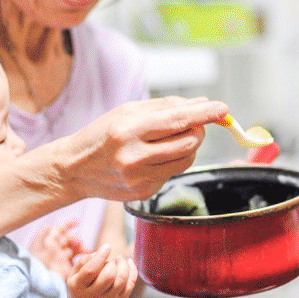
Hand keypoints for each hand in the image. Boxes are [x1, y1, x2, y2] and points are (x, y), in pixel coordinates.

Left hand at [29, 221, 85, 278]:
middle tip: (79, 243)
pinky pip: (77, 260)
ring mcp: (62, 259)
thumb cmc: (35, 263)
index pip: (60, 231)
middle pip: (69, 240)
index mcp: (48, 243)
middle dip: (75, 239)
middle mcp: (56, 250)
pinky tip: (87, 256)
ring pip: (74, 249)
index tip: (77, 222)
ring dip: (81, 247)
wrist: (39, 280)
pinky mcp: (67, 268)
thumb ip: (41, 235)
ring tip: (85, 250)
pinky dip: (83, 257)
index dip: (68, 225)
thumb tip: (48, 226)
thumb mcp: (35, 247)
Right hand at [63, 96, 228, 201]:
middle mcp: (134, 157)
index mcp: (128, 130)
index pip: (177, 120)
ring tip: (169, 139)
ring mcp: (140, 178)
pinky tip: (152, 158)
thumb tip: (201, 104)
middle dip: (198, 129)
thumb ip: (165, 107)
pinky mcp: (144, 193)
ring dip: (188, 146)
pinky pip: (173, 173)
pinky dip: (171, 162)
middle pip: (188, 141)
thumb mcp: (127, 112)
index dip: (204, 114)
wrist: (74, 169)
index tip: (223, 108)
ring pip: (187, 159)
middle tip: (193, 122)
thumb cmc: (102, 135)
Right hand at [65, 244, 137, 297]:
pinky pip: (130, 285)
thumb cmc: (80, 286)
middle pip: (108, 276)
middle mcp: (92, 296)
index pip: (90, 271)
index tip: (107, 247)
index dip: (100, 256)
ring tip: (119, 259)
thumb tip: (100, 252)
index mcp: (78, 287)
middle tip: (111, 260)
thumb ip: (83, 261)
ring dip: (123, 265)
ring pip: (121, 281)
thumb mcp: (74, 274)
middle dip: (112, 263)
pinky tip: (129, 263)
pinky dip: (133, 271)